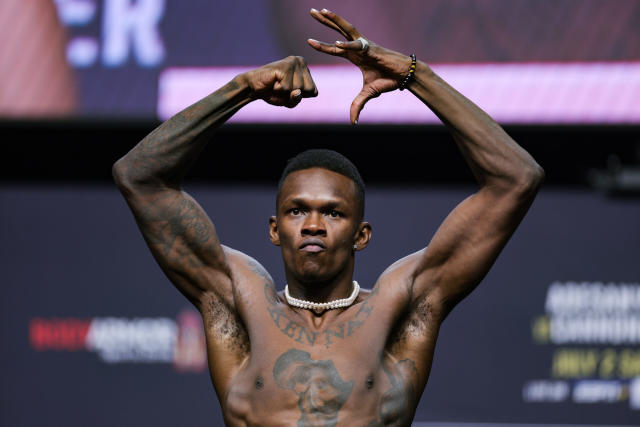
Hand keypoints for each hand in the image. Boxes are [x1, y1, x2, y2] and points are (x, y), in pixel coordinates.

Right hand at [242, 56, 317, 107]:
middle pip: (308, 90)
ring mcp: (293, 62)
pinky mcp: (285, 66)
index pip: (314, 92)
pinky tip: (273, 82)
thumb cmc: (273, 93)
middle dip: (293, 94)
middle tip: (281, 87)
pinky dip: (278, 90)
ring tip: (276, 84)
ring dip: (285, 92)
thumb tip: (297, 92)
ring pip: (298, 89)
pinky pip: (287, 88)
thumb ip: (297, 99)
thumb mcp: (289, 101)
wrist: (253, 87)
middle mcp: (301, 61)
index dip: (300, 97)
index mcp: (305, 68)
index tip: (288, 90)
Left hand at [308, 8, 411, 123]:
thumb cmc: (388, 80)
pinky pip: (357, 46)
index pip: (335, 47)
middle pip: (338, 29)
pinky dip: (347, 44)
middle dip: (324, 20)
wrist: (404, 76)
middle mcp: (358, 47)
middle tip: (311, 11)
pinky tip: (336, 42)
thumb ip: (357, 105)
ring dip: (333, 20)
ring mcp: (364, 45)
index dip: (322, 44)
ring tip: (322, 11)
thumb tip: (352, 122)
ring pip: (346, 29)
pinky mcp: (372, 49)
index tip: (308, 41)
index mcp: (355, 55)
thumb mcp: (368, 94)